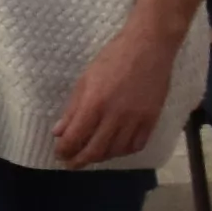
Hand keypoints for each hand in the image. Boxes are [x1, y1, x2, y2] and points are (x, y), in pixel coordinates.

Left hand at [51, 0, 185, 169]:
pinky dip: (123, 151)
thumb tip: (58, 132)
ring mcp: (136, 119)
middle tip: (71, 163)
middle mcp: (115, 116)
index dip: (64, 150)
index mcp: (94, 104)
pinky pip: (137, 144)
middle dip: (79, 161)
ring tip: (91, 156)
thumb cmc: (112, 59)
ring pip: (116, 151)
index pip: (75, 137)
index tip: (59, 154)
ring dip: (101, 157)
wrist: (149, 47)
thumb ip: (72, 109)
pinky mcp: (152, 119)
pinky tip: (115, 149)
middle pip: (95, 150)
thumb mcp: (85, 80)